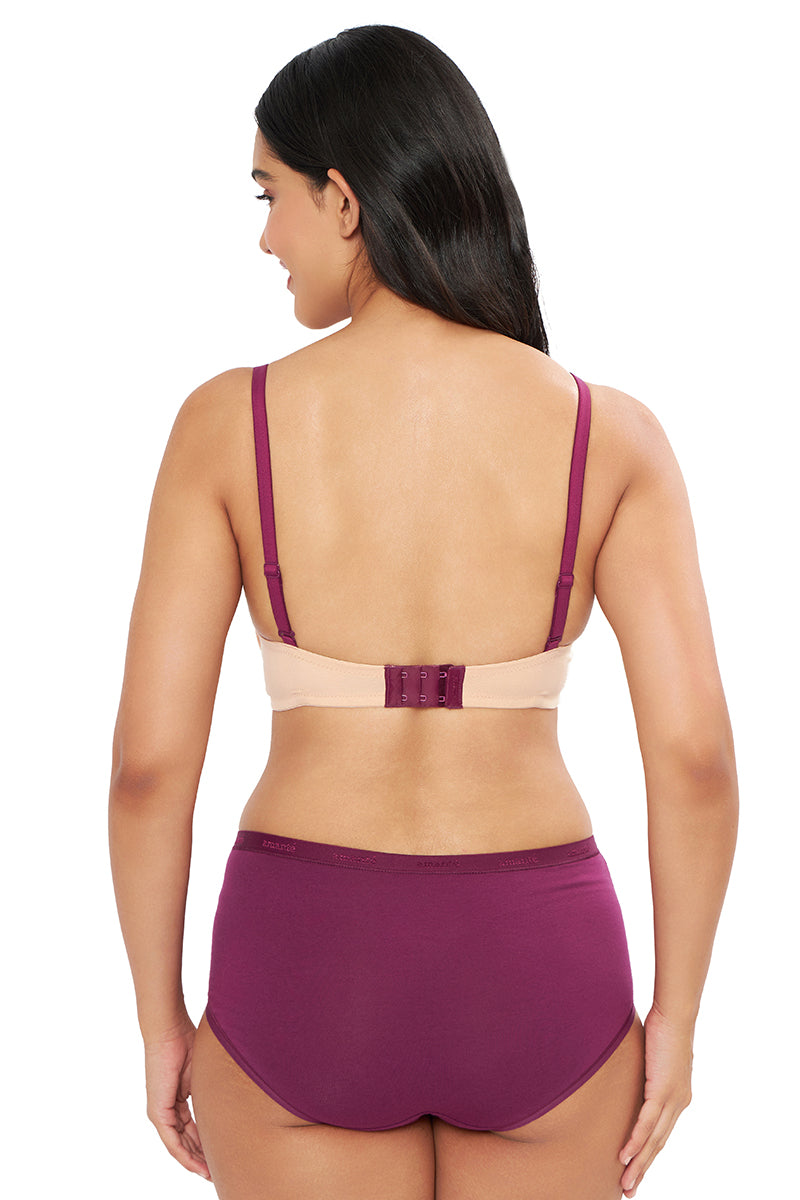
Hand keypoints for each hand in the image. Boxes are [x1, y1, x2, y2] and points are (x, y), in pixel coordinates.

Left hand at [143, 1016, 211, 1180]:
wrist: (169, 1030)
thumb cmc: (187, 1040)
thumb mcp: (205, 1071)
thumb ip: (213, 1088)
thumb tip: (235, 1093)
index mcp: (178, 1099)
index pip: (193, 1128)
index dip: (206, 1143)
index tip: (222, 1154)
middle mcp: (167, 1109)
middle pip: (186, 1141)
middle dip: (202, 1158)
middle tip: (217, 1172)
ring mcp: (161, 1112)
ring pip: (179, 1146)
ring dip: (195, 1162)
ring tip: (210, 1175)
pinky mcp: (158, 1112)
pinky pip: (172, 1142)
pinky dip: (185, 1156)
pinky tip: (197, 1166)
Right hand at [618, 1004, 692, 1196]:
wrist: (675, 1015)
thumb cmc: (662, 1028)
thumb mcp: (651, 1058)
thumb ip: (644, 1071)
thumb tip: (629, 1070)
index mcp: (677, 1098)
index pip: (661, 1133)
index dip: (647, 1154)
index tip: (635, 1170)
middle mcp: (678, 1104)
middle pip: (658, 1144)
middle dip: (642, 1169)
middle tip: (629, 1189)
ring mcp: (672, 1100)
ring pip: (653, 1140)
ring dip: (638, 1164)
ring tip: (625, 1183)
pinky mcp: (662, 1091)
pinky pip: (646, 1123)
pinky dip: (635, 1141)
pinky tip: (624, 1156)